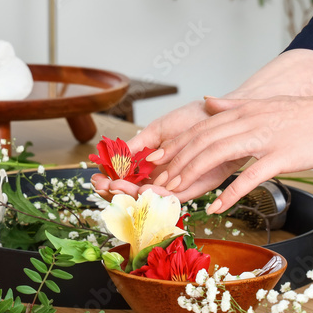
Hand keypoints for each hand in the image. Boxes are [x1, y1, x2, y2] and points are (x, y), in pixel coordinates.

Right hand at [90, 100, 208, 198]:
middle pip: (134, 192)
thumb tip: (114, 157)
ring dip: (132, 194)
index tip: (96, 177)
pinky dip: (158, 195)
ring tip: (116, 187)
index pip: (125, 179)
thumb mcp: (157, 131)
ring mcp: (177, 184)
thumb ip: (137, 146)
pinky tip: (144, 189)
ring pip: (150, 197)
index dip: (109, 180)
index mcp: (150, 166)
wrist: (216, 114)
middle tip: (103, 184)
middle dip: (115, 190)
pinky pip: (174, 197)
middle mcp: (162, 178)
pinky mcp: (196, 187)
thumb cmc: (190, 119)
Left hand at [158, 94, 312, 208]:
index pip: (200, 127)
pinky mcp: (282, 156)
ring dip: (193, 175)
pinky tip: (217, 207)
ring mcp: (266, 138)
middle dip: (177, 163)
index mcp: (245, 111)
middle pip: (202, 141)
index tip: (156, 162)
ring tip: (178, 194)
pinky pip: (250, 176)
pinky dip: (230, 193)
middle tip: (160, 184)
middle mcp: (250, 121)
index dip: (176, 145)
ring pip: (217, 155)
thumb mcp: (267, 104)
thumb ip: (235, 106)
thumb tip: (208, 102)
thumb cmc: (310, 114)